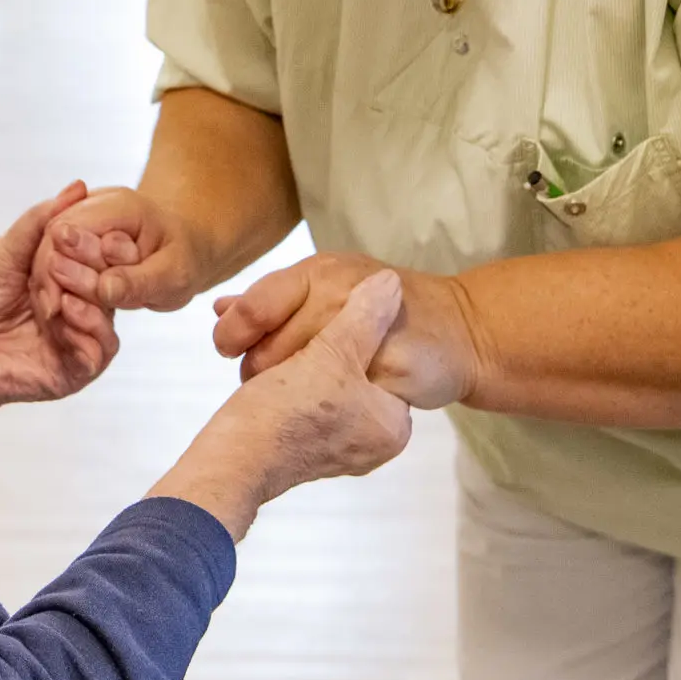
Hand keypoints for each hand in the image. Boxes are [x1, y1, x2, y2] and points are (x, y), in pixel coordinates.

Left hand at [0, 183, 122, 464]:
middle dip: (91, 264)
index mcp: (65, 283)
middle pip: (110, 286)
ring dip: (88, 294)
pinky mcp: (68, 375)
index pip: (103, 258)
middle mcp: (76, 313)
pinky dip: (89, 329)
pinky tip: (65, 311)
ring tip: (58, 282)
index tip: (79, 226)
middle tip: (61, 256)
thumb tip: (78, 188)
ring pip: (109, 319)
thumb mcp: (5, 252)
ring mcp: (74, 345)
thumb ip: (41, 221)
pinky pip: (97, 353)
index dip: (97, 240)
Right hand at [34, 186, 206, 319]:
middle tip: (53, 314)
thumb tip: (103, 289)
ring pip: (47, 248)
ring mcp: (83, 218)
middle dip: (49, 278)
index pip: (70, 230)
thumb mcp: (174, 276)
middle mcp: (95, 204)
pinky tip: (63, 310)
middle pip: (51, 238)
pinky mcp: (77, 237)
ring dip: (49, 284)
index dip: (58, 268)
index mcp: (120, 206)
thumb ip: (138, 282)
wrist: (186, 249)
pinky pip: (56, 258)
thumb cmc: (184, 259)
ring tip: (58, 316)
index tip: (56, 306)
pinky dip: (56, 285)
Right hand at [151, 270, 414, 539]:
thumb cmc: (287, 413)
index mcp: (391, 426)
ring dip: (301, 357)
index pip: (386, 361)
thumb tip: (391, 282)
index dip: (357, 329)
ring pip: (325, 383)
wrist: (230, 465)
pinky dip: (289, 379)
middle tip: (307, 321)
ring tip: (279, 340)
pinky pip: (306, 400)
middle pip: (354, 373)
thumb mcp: (332, 353)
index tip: (336, 311)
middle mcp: (372, 443)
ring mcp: (339, 448)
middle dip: (325, 343)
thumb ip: (363, 317)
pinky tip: (270, 366)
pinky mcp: (306, 448)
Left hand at [212, 251, 481, 410]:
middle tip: (271, 384)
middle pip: (271, 349)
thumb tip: (219, 310)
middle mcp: (340, 292)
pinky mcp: (393, 367)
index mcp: (319, 272)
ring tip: (302, 395)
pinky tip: (334, 407)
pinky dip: (332, 407)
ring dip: (292, 394)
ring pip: (301, 377)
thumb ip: (271, 302)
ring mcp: (368, 328)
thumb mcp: (325, 291)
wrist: (461, 329)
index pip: (256, 306)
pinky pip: (343, 397)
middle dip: (261, 373)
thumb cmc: (383, 309)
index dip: (234, 333)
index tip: (228, 350)